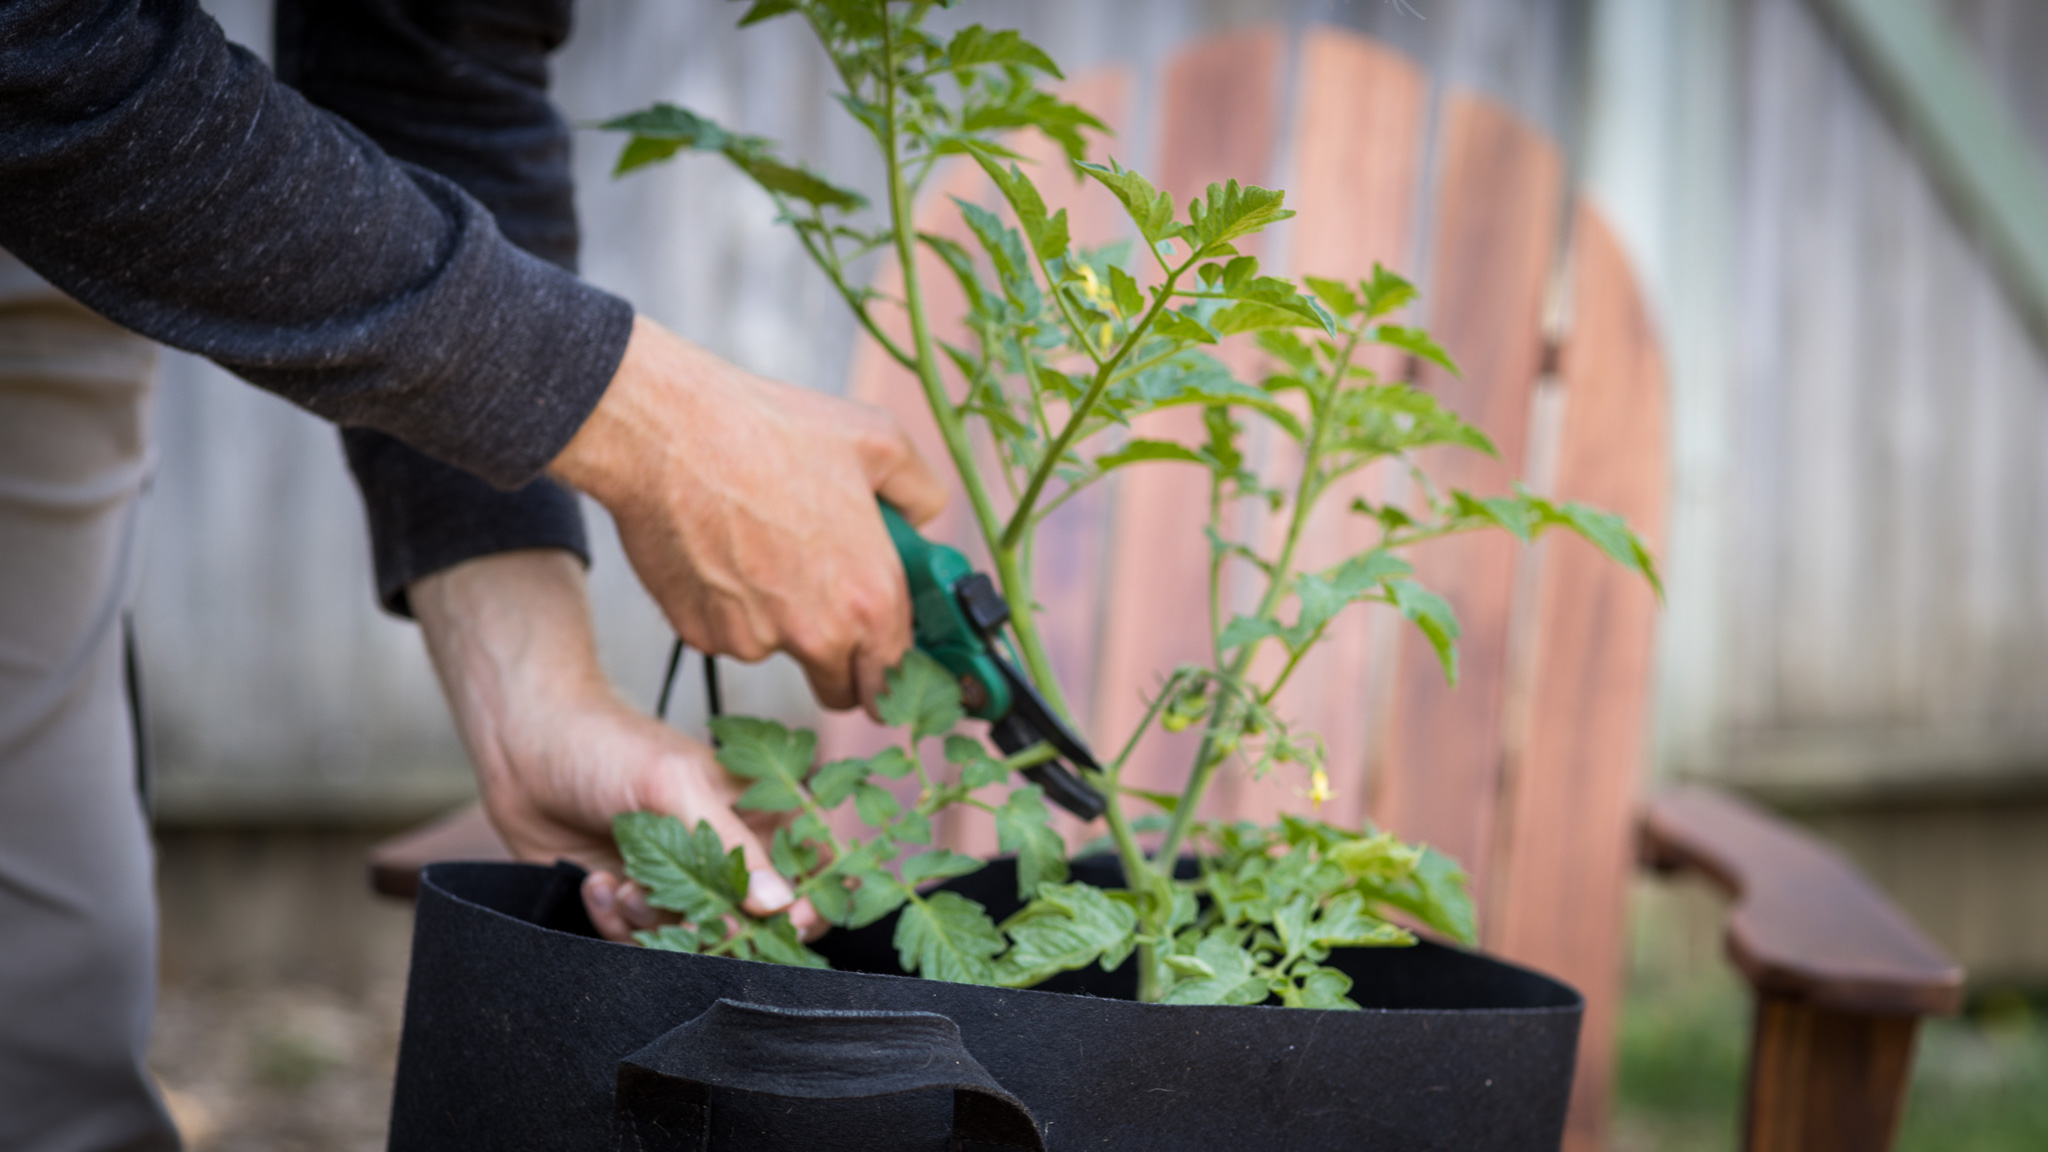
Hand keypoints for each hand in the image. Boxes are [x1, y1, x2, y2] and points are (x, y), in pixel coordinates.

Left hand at [410, 548, 820, 943]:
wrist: (521, 749)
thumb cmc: (606, 745)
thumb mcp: (674, 785)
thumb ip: (732, 843)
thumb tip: (780, 902)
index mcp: (756, 814)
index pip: (808, 871)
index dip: (802, 906)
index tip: (774, 921)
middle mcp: (725, 854)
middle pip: (753, 923)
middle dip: (712, 926)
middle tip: (673, 904)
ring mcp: (680, 884)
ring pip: (695, 944)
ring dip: (654, 925)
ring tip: (623, 882)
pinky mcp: (634, 905)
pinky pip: (643, 947)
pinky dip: (617, 926)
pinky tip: (599, 884)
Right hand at [549, 316, 946, 713]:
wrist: (670, 434)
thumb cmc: (771, 432)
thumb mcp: (879, 441)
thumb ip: (921, 492)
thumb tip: (922, 518)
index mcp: (870, 598)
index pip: (896, 676)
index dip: (894, 668)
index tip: (888, 654)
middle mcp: (816, 633)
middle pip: (840, 690)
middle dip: (842, 662)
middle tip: (831, 606)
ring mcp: (754, 639)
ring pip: (779, 651)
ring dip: (780, 620)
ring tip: (766, 543)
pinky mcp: (701, 633)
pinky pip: (728, 632)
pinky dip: (730, 605)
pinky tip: (726, 548)